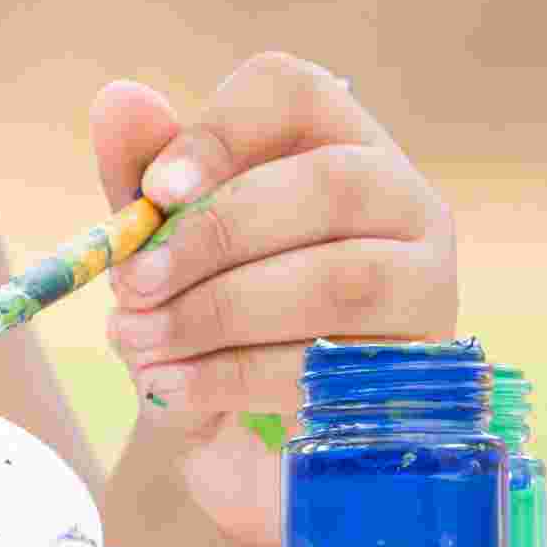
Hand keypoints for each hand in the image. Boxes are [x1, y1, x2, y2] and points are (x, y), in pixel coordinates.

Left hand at [82, 51, 461, 538]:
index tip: (155, 192)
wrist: (249, 451)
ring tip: (141, 345)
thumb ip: (143, 179)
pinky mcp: (422, 370)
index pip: (298, 94)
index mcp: (335, 142)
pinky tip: (172, 387)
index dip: (223, 132)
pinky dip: (236, 377)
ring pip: (339, 280)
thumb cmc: (213, 323)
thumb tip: (119, 99)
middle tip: (133, 286)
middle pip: (330, 185)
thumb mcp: (167, 254)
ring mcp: (427, 284)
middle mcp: (401, 200)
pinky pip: (333, 364)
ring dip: (221, 312)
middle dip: (216, 236)